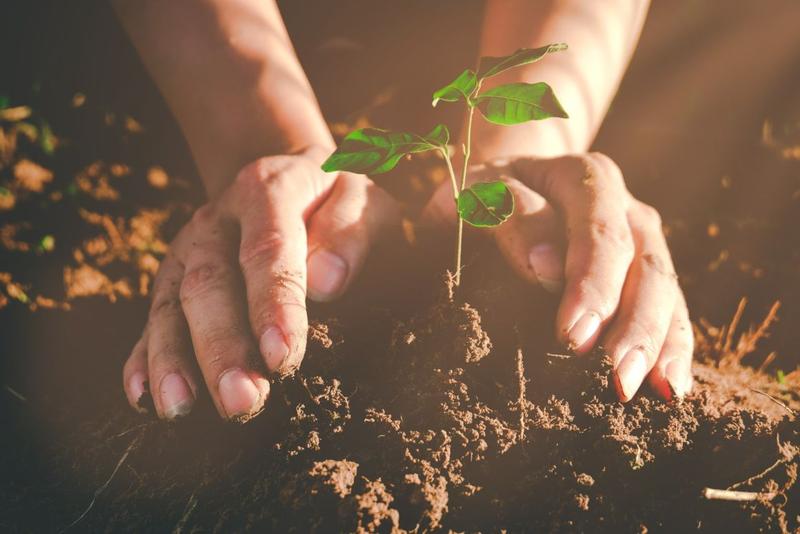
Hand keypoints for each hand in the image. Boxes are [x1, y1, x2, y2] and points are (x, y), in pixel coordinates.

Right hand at [123, 148, 399, 420]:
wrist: (293, 176)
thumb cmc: (337, 197)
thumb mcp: (362, 196)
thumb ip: (350, 231)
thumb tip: (328, 284)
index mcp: (266, 190)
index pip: (268, 249)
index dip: (273, 305)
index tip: (282, 358)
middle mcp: (217, 220)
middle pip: (209, 283)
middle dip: (221, 347)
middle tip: (241, 401)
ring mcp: (188, 249)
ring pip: (170, 304)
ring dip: (174, 360)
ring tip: (180, 409)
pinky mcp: (173, 276)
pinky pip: (152, 317)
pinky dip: (144, 357)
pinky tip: (143, 397)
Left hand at [423, 153, 692, 401]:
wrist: (508, 186)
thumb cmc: (484, 196)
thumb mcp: (479, 194)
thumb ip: (509, 216)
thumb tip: (545, 267)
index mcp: (583, 178)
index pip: (598, 230)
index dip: (591, 284)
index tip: (573, 336)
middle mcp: (623, 205)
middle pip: (641, 262)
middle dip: (633, 323)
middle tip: (616, 376)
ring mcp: (642, 238)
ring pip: (664, 287)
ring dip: (659, 341)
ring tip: (654, 389)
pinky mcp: (647, 271)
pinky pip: (673, 307)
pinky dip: (675, 346)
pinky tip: (671, 387)